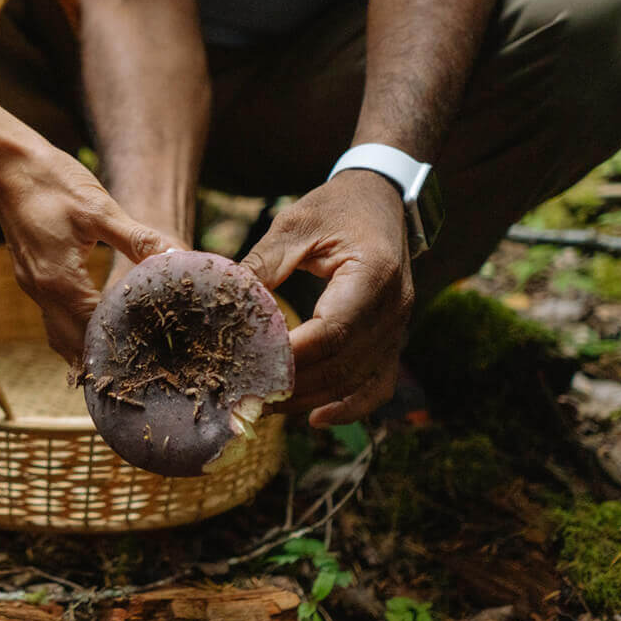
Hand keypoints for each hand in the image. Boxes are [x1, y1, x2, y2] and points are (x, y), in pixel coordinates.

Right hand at [0, 143, 172, 363]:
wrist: (5, 162)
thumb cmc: (52, 181)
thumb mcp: (99, 208)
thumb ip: (137, 238)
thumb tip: (176, 257)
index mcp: (60, 282)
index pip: (92, 332)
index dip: (118, 348)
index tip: (145, 362)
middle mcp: (42, 291)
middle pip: (70, 343)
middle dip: (98, 359)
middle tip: (132, 373)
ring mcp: (32, 283)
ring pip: (57, 333)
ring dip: (81, 348)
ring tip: (112, 359)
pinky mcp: (29, 273)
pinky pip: (51, 314)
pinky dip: (71, 328)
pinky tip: (90, 321)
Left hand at [239, 170, 414, 426]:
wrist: (382, 201)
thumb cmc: (335, 209)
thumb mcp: (294, 225)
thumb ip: (261, 264)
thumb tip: (222, 301)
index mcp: (374, 273)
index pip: (332, 330)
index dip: (291, 355)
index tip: (248, 367)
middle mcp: (393, 308)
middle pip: (343, 363)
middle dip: (293, 384)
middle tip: (245, 396)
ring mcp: (398, 328)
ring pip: (355, 380)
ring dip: (310, 398)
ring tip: (265, 407)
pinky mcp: (392, 340)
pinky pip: (377, 385)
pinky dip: (349, 407)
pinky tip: (315, 419)